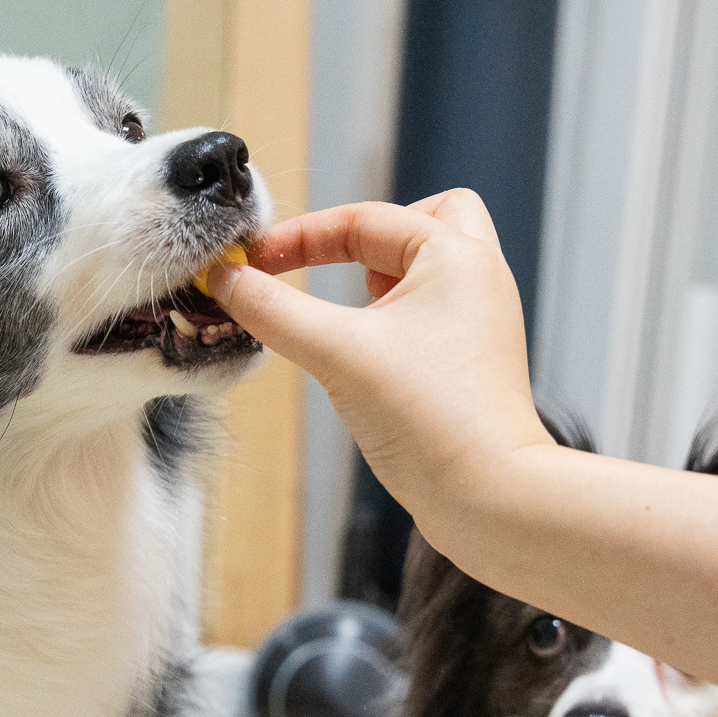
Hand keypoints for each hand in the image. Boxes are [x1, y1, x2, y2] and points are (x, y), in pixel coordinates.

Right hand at [205, 190, 549, 540]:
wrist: (490, 498)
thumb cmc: (434, 419)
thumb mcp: (335, 352)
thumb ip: (272, 309)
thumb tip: (227, 280)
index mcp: (457, 256)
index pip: (364, 218)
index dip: (298, 236)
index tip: (252, 261)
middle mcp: (479, 278)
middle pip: (424, 220)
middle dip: (368, 239)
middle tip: (334, 271)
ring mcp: (479, 321)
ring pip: (427, 268)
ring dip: (379, 279)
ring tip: (352, 321)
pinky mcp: (470, 361)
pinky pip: (428, 313)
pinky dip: (391, 321)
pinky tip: (367, 360)